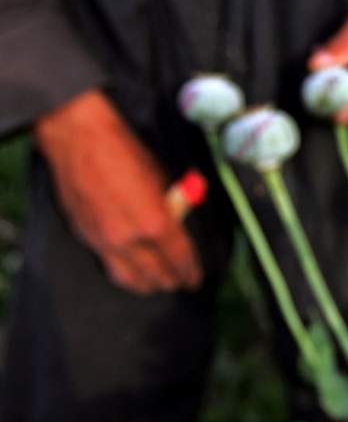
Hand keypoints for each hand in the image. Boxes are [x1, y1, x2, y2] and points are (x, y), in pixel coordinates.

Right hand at [35, 90, 202, 293]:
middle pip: (157, 274)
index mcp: (155, 222)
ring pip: (131, 278)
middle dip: (173, 280)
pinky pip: (110, 266)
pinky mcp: (86, 236)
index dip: (191, 271)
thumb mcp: (161, 177)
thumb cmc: (123, 150)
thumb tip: (180, 219)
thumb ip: (173, 205)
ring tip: (160, 284)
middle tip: (182, 281)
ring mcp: (104, 240)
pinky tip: (133, 273)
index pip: (180, 258)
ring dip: (149, 284)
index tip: (196, 279)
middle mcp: (129, 238)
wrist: (78, 137)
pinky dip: (126, 274)